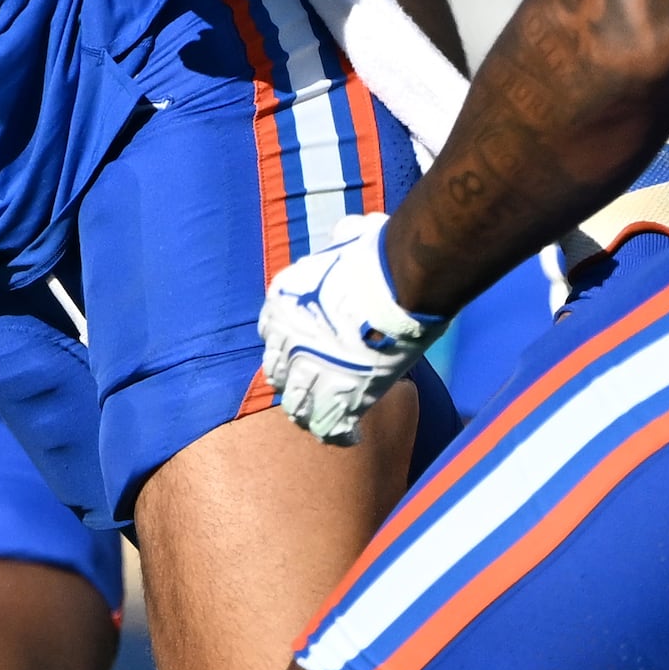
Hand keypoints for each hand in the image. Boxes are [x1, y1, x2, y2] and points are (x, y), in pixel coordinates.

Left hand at [259, 215, 443, 444]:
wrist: (398, 281)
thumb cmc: (378, 254)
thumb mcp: (347, 238)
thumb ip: (342, 241)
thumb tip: (353, 230)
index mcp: (282, 302)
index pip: (271, 335)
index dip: (287, 347)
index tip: (301, 354)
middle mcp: (286, 338)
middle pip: (279, 374)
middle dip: (293, 384)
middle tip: (312, 393)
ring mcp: (311, 370)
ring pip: (297, 406)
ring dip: (310, 415)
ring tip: (325, 423)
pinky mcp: (340, 394)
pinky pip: (329, 426)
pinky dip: (339, 436)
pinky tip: (351, 439)